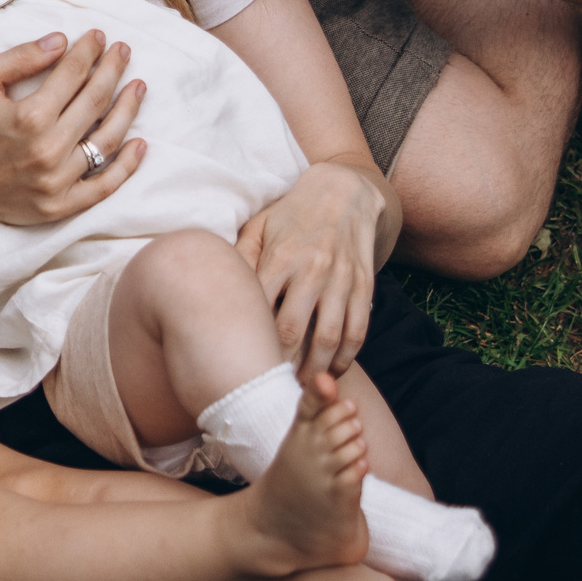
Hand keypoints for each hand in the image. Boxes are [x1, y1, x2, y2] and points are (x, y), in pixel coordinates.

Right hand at [0, 30, 146, 230]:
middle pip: (95, 100)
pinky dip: (127, 165)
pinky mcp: (62, 205)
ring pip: (107, 139)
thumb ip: (19, 58)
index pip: (73, 73)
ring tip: (138, 87)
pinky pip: (106, 186)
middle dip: (113, 70)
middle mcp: (48, 148)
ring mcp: (58, 180)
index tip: (100, 36)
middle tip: (124, 51)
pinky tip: (140, 142)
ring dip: (128, 109)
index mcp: (29, 115)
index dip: (90, 50)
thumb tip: (61, 41)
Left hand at [235, 162, 387, 376]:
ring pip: (329, 337)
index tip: (239, 365)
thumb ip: (239, 257)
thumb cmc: (290, 214)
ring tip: (300, 389)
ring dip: (314, 369)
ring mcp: (341, 279)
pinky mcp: (364, 286)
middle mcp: (312, 269)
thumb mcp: (259, 226)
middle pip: (293, 330)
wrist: (343, 191)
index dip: (250, 342)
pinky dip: (347, 356)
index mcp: (280, 256)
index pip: (260, 309)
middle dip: (279, 365)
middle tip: (267, 389)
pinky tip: (333, 371)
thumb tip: (217, 287)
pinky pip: (358, 329)